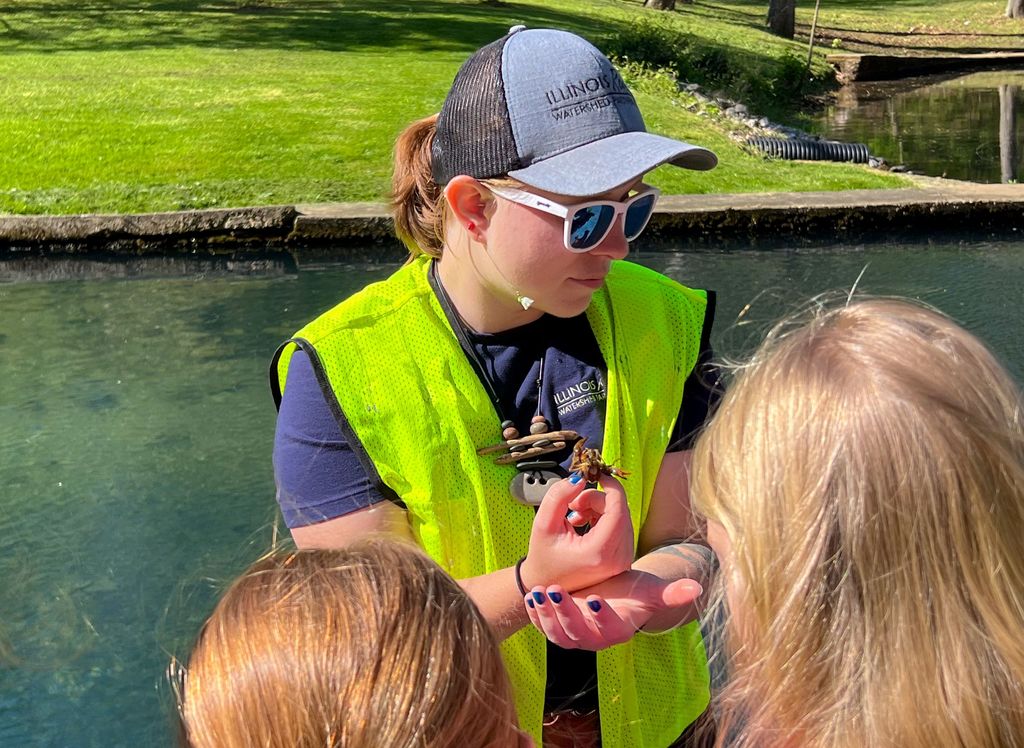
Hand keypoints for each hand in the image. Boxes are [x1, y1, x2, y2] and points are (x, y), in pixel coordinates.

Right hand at [520, 474, 633, 592]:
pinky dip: (604, 518)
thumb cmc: (543, 557)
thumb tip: (580, 478)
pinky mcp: (623, 559)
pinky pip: (621, 526)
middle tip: (572, 504)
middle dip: (596, 499)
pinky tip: (584, 524)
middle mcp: (617, 559)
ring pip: (621, 516)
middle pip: (619, 510)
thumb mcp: (543, 523)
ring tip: (575, 516)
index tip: (597, 474)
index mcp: (600, 552)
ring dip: (599, 508)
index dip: (610, 486)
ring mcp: (623, 561)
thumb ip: (559, 496)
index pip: (618, 509)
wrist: (548, 584)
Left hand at [523, 570, 701, 650]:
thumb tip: (698, 589)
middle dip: (565, 613)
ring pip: (556, 633)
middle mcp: (592, 640)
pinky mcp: (555, 628)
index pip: (608, 628)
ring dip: (546, 614)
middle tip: (557, 591)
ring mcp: (572, 637)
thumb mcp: (649, 591)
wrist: (609, 595)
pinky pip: (542, 626)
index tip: (596, 599)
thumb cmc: (630, 593)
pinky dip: (534, 614)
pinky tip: (531, 597)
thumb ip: (671, 593)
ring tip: (540, 592)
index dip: (601, 616)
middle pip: (577, 632)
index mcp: (616, 632)